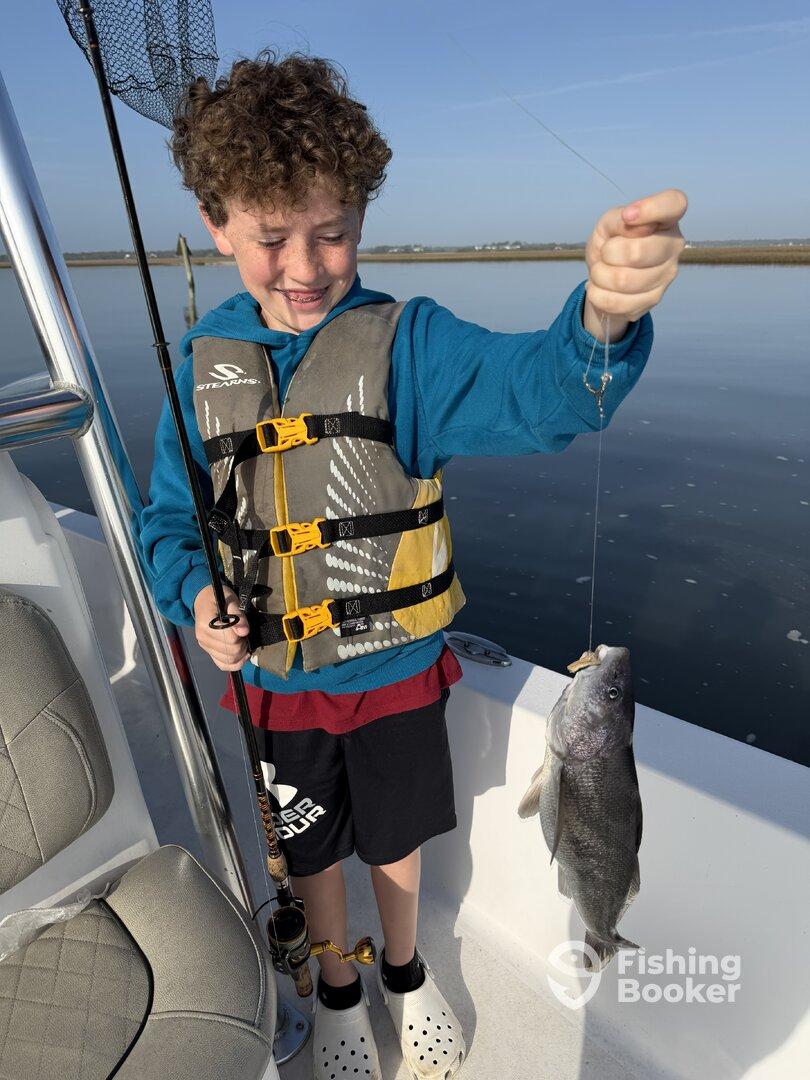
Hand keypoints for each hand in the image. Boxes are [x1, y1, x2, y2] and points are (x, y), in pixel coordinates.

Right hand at [193, 583, 250, 670]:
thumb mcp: (231, 600)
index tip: (244, 628)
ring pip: (228, 661)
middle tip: (244, 634)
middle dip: (243, 645)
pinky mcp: (208, 651)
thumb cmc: (218, 598)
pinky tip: (241, 654)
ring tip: (242, 641)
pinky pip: (223, 665)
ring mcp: (205, 646)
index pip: (230, 639)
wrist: (203, 599)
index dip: (242, 635)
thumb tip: (244, 631)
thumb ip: (239, 615)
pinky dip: (235, 663)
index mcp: (206, 624)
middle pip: (231, 653)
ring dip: (241, 654)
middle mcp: (203, 638)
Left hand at [584, 188, 687, 340]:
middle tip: (605, 254)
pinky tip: (600, 288)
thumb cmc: (612, 242)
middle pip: (637, 252)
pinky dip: (598, 294)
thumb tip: (629, 218)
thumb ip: (618, 219)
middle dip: (608, 254)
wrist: (606, 278)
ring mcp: (667, 274)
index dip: (652, 208)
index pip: (674, 204)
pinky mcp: (654, 299)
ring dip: (600, 276)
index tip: (627, 216)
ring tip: (600, 271)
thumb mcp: (608, 224)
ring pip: (623, 280)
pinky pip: (617, 301)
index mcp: (666, 219)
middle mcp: (674, 245)